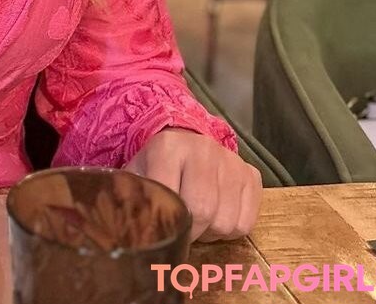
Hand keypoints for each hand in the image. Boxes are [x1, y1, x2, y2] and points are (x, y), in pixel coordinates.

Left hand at [124, 127, 261, 241]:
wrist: (184, 141)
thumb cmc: (156, 165)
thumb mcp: (137, 175)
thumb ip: (131, 199)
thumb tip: (124, 235)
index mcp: (168, 147)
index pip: (174, 200)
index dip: (170, 225)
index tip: (164, 230)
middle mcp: (203, 149)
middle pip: (204, 212)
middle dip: (192, 232)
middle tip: (182, 229)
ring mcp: (230, 161)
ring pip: (227, 222)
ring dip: (211, 232)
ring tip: (198, 219)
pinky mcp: (251, 175)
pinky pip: (246, 223)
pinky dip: (231, 229)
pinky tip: (216, 214)